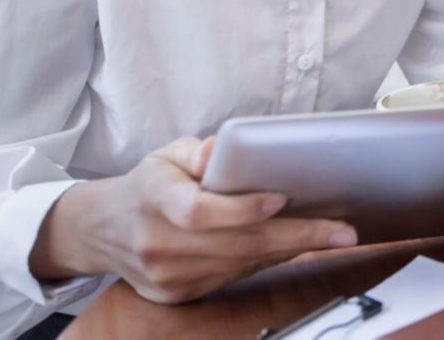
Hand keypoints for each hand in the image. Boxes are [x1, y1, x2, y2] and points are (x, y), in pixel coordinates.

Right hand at [28, 136, 357, 303]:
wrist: (101, 230)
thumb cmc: (147, 185)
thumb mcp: (165, 155)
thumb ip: (196, 152)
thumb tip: (223, 149)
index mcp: (152, 199)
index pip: (199, 211)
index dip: (242, 209)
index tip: (281, 198)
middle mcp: (156, 242)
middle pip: (234, 244)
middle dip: (296, 237)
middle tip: (342, 231)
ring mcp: (165, 275)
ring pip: (240, 264)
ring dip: (291, 250)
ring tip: (331, 236)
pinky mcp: (175, 295)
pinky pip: (233, 277)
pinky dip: (268, 261)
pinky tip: (295, 247)